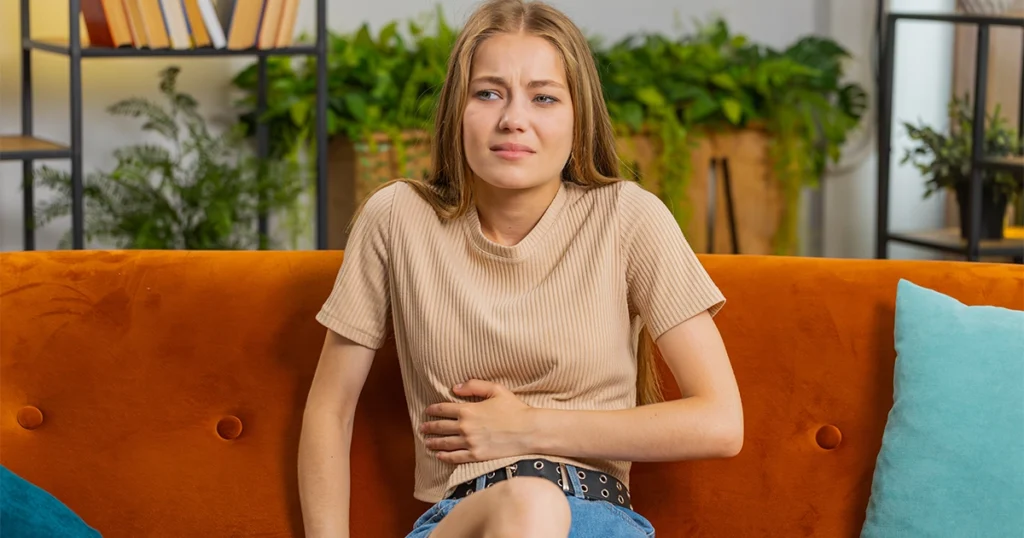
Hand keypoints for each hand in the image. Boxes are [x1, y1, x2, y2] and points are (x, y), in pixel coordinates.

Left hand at [420, 380, 534, 464]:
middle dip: (429, 427)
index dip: (433, 410)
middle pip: (441, 427)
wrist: (528, 431)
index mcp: (468, 410)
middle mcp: (465, 427)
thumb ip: (474, 385)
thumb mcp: (496, 390)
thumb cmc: (514, 409)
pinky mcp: (476, 455)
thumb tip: (455, 388)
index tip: (427, 411)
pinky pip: (455, 457)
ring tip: (427, 443)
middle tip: (422, 428)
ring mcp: (470, 442)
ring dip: (433, 443)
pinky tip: (439, 456)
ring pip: (445, 443)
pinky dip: (445, 457)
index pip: (444, 409)